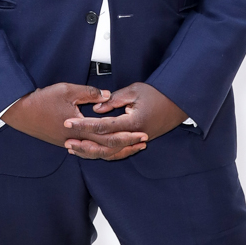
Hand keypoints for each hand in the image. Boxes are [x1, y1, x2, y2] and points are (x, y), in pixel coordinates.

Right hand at [3, 82, 148, 158]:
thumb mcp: (67, 90)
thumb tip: (107, 96)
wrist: (20, 112)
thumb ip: (89, 93)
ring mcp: (70, 144)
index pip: (108, 136)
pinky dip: (101, 151)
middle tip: (143, 142)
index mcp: (79, 128)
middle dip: (127, 145)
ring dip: (116, 151)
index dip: (127, 135)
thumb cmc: (41, 100)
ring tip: (131, 147)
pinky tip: (108, 148)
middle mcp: (76, 140)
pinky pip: (88, 151)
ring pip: (97, 153)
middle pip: (106, 148)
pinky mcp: (65, 143)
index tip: (141, 133)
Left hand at [62, 82, 187, 159]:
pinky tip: (91, 151)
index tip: (68, 122)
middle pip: (104, 145)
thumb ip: (114, 100)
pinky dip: (103, 154)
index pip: (102, 126)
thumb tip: (96, 108)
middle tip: (66, 140)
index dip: (83, 125)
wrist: (178, 103)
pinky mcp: (137, 143)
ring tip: (74, 148)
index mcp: (133, 122)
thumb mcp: (134, 91)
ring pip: (110, 153)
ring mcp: (137, 142)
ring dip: (91, 152)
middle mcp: (134, 136)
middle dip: (83, 143)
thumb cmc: (159, 94)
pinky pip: (118, 153)